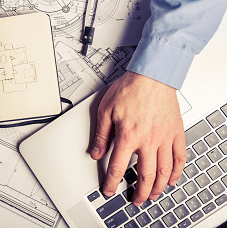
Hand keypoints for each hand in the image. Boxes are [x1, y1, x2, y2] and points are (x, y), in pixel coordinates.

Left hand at [90, 71, 186, 205]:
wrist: (152, 76)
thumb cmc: (130, 89)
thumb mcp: (106, 111)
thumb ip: (101, 135)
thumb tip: (95, 152)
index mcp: (128, 136)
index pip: (118, 167)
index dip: (112, 182)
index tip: (109, 190)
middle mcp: (148, 141)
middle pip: (144, 175)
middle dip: (139, 192)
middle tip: (135, 199)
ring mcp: (164, 138)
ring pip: (163, 171)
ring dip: (157, 187)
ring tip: (152, 194)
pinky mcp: (176, 133)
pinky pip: (179, 158)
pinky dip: (176, 171)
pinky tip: (171, 178)